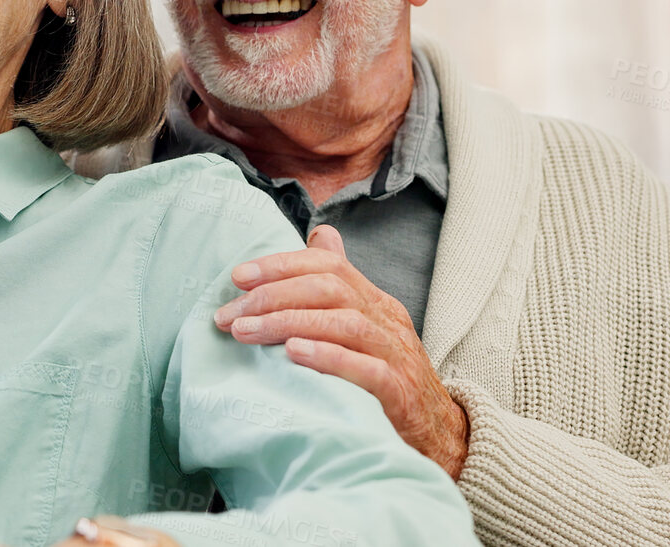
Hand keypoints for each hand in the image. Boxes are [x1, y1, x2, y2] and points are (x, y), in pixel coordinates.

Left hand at [213, 224, 469, 478]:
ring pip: (343, 323)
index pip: (329, 266)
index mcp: (374, 301)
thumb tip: (320, 235)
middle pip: (329, 288)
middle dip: (272, 295)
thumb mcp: (366, 325)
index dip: (281, 265)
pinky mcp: (400, 392)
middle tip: (228, 315)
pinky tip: (293, 354)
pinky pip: (367, 369)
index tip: (236, 276)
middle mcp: (386, 320)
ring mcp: (396, 354)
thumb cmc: (390, 377)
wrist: (441, 435)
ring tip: (245, 332)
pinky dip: (328, 357)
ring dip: (287, 323)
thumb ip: (340, 286)